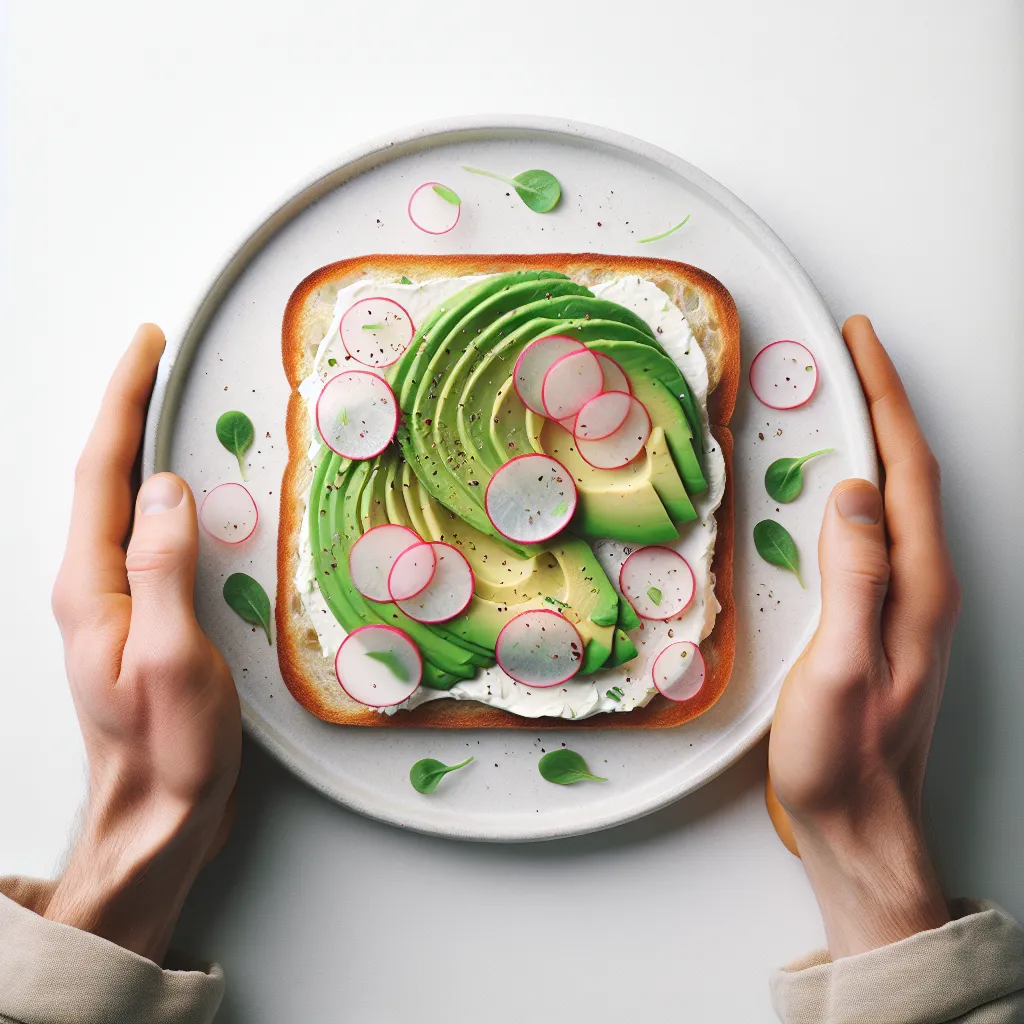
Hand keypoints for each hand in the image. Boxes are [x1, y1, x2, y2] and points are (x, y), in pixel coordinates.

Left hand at [45, 325, 240, 962]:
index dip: (123, 402)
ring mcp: (113, 603)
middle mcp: (93, 587)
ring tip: (167, 406)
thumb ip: (163, 568)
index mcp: (92, 588)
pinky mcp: (140, 616)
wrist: (158, 814)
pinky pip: (147, 536)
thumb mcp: (172, 658)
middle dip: (126, 409)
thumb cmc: (169, 748)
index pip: (104, 473)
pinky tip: (182, 490)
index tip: (145, 349)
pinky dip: (162, 494)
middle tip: (154, 361)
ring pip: (124, 504)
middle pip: (105, 477)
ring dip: (142, 447)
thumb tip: (166, 487)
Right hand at [768, 315, 959, 957]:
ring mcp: (909, 605)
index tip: (861, 345)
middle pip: (909, 475)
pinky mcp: (886, 620)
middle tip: (850, 358)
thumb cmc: (842, 761)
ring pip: (894, 502)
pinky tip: (834, 489)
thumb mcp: (843, 670)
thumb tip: (853, 493)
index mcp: (918, 590)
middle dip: (884, 405)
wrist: (860, 826)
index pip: (905, 473)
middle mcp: (924, 588)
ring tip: (842, 403)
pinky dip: (859, 491)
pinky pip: (875, 535)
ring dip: (874, 442)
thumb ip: (854, 581)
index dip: (885, 400)